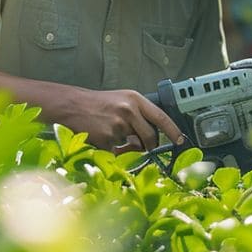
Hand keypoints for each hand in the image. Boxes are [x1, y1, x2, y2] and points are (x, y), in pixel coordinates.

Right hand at [58, 87, 184, 151]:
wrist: (70, 105)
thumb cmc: (96, 104)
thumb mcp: (121, 101)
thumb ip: (138, 115)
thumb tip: (153, 136)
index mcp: (135, 99)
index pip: (161, 117)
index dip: (174, 131)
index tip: (181, 140)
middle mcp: (129, 110)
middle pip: (151, 137)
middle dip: (149, 146)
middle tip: (141, 146)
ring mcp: (118, 125)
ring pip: (134, 146)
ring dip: (127, 147)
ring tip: (111, 133)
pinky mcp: (107, 138)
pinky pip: (118, 152)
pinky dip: (113, 150)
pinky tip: (102, 138)